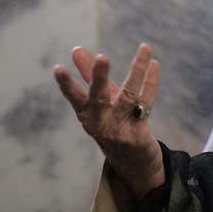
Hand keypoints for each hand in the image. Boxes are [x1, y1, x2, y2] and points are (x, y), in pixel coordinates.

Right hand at [53, 44, 164, 200]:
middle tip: (102, 57)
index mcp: (87, 116)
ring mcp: (120, 129)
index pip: (75, 98)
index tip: (58, 68)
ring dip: (136, 71)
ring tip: (144, 49)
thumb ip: (89, 76)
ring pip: (129, 96)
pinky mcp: (139, 133)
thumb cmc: (112, 123)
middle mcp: (101, 124)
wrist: (132, 162)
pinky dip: (151, 82)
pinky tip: (154, 63)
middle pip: (99, 98)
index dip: (66, 84)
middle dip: (100, 77)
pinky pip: (146, 102)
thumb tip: (76, 49)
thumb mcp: (99, 101)